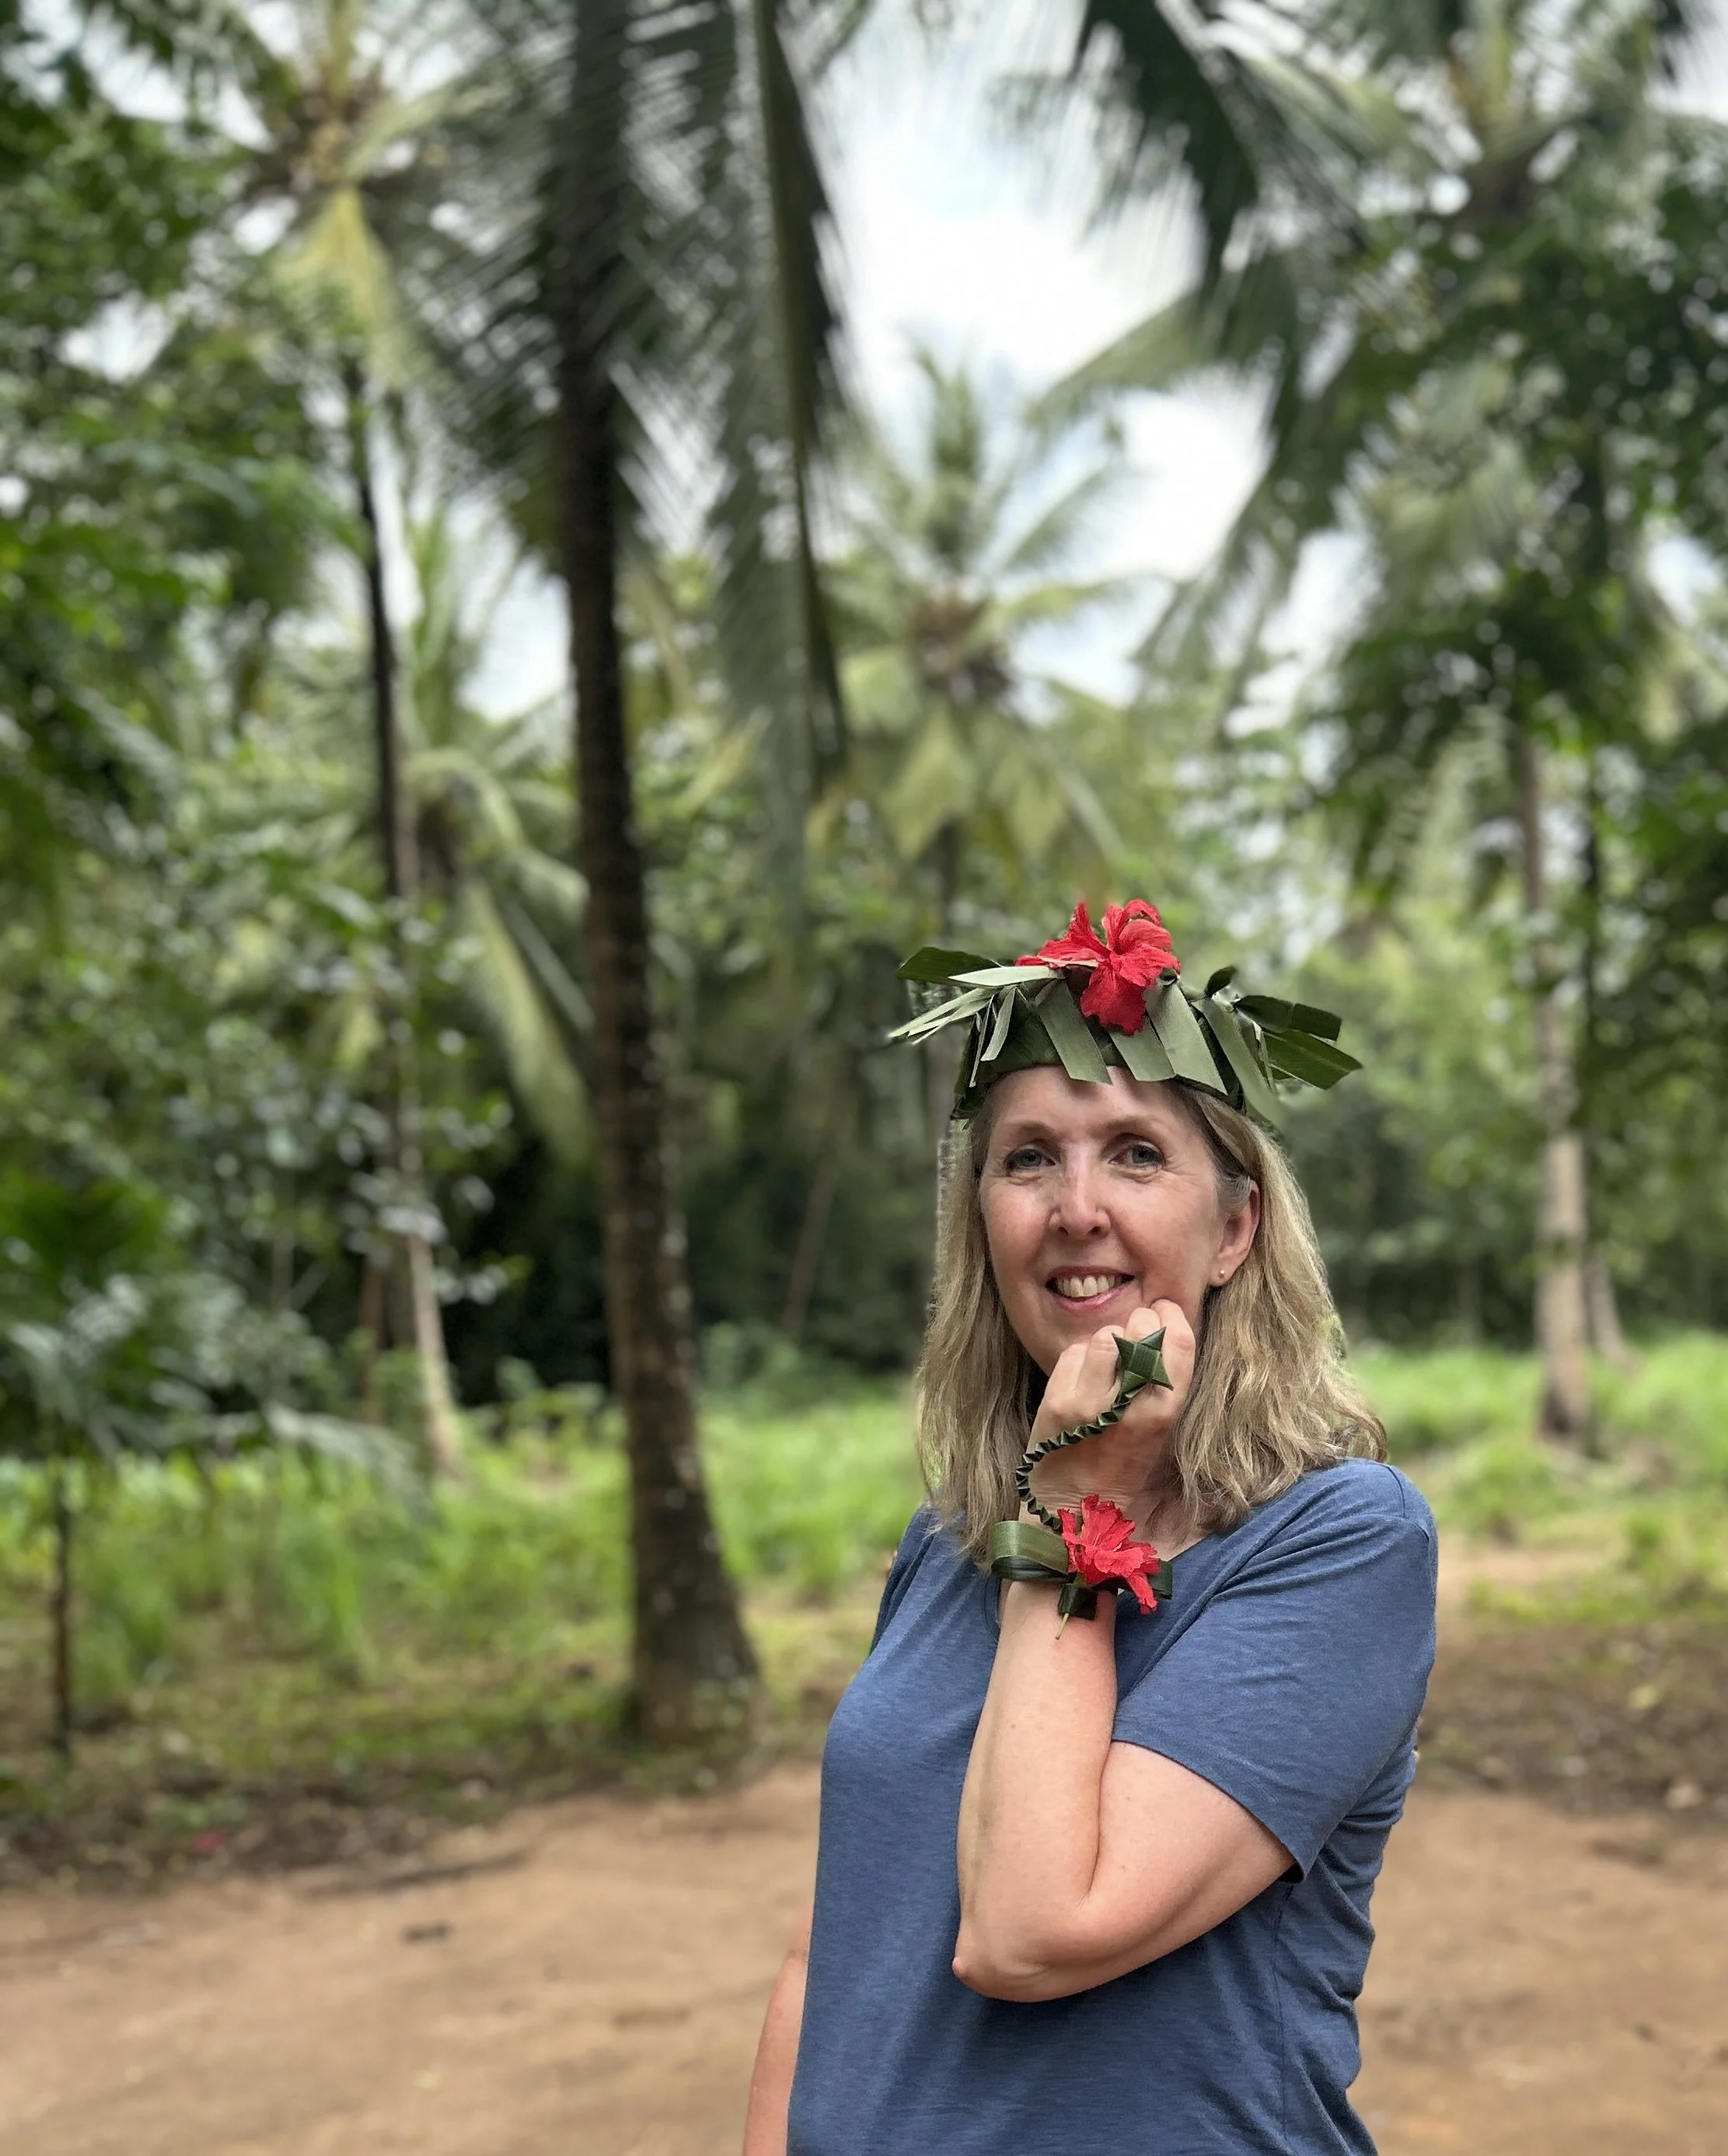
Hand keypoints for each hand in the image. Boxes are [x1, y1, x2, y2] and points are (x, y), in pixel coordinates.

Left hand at [1024, 1301, 1194, 1521]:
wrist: (1072, 1509)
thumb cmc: (1120, 1465)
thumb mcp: (1156, 1430)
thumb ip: (1160, 1383)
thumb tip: (1159, 1328)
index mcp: (1161, 1416)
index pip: (1177, 1346)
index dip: (1172, 1318)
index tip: (1165, 1310)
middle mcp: (1125, 1406)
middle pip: (1139, 1332)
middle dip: (1140, 1322)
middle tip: (1137, 1329)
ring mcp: (1087, 1403)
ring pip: (1104, 1337)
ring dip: (1108, 1339)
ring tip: (1106, 1360)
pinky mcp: (1055, 1400)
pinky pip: (1073, 1352)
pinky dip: (1079, 1357)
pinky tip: (1081, 1377)